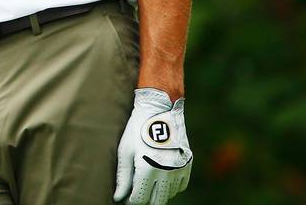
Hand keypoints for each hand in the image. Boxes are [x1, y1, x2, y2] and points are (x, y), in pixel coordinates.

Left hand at [114, 87, 192, 203]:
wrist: (159, 110)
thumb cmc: (137, 130)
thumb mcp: (125, 151)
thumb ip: (123, 177)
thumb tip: (118, 198)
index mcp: (147, 169)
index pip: (140, 199)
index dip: (132, 201)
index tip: (127, 198)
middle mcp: (165, 172)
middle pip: (157, 201)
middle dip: (146, 200)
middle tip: (138, 193)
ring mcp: (179, 169)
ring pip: (169, 194)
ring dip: (159, 193)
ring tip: (149, 183)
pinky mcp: (187, 164)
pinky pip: (181, 186)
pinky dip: (172, 187)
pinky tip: (162, 179)